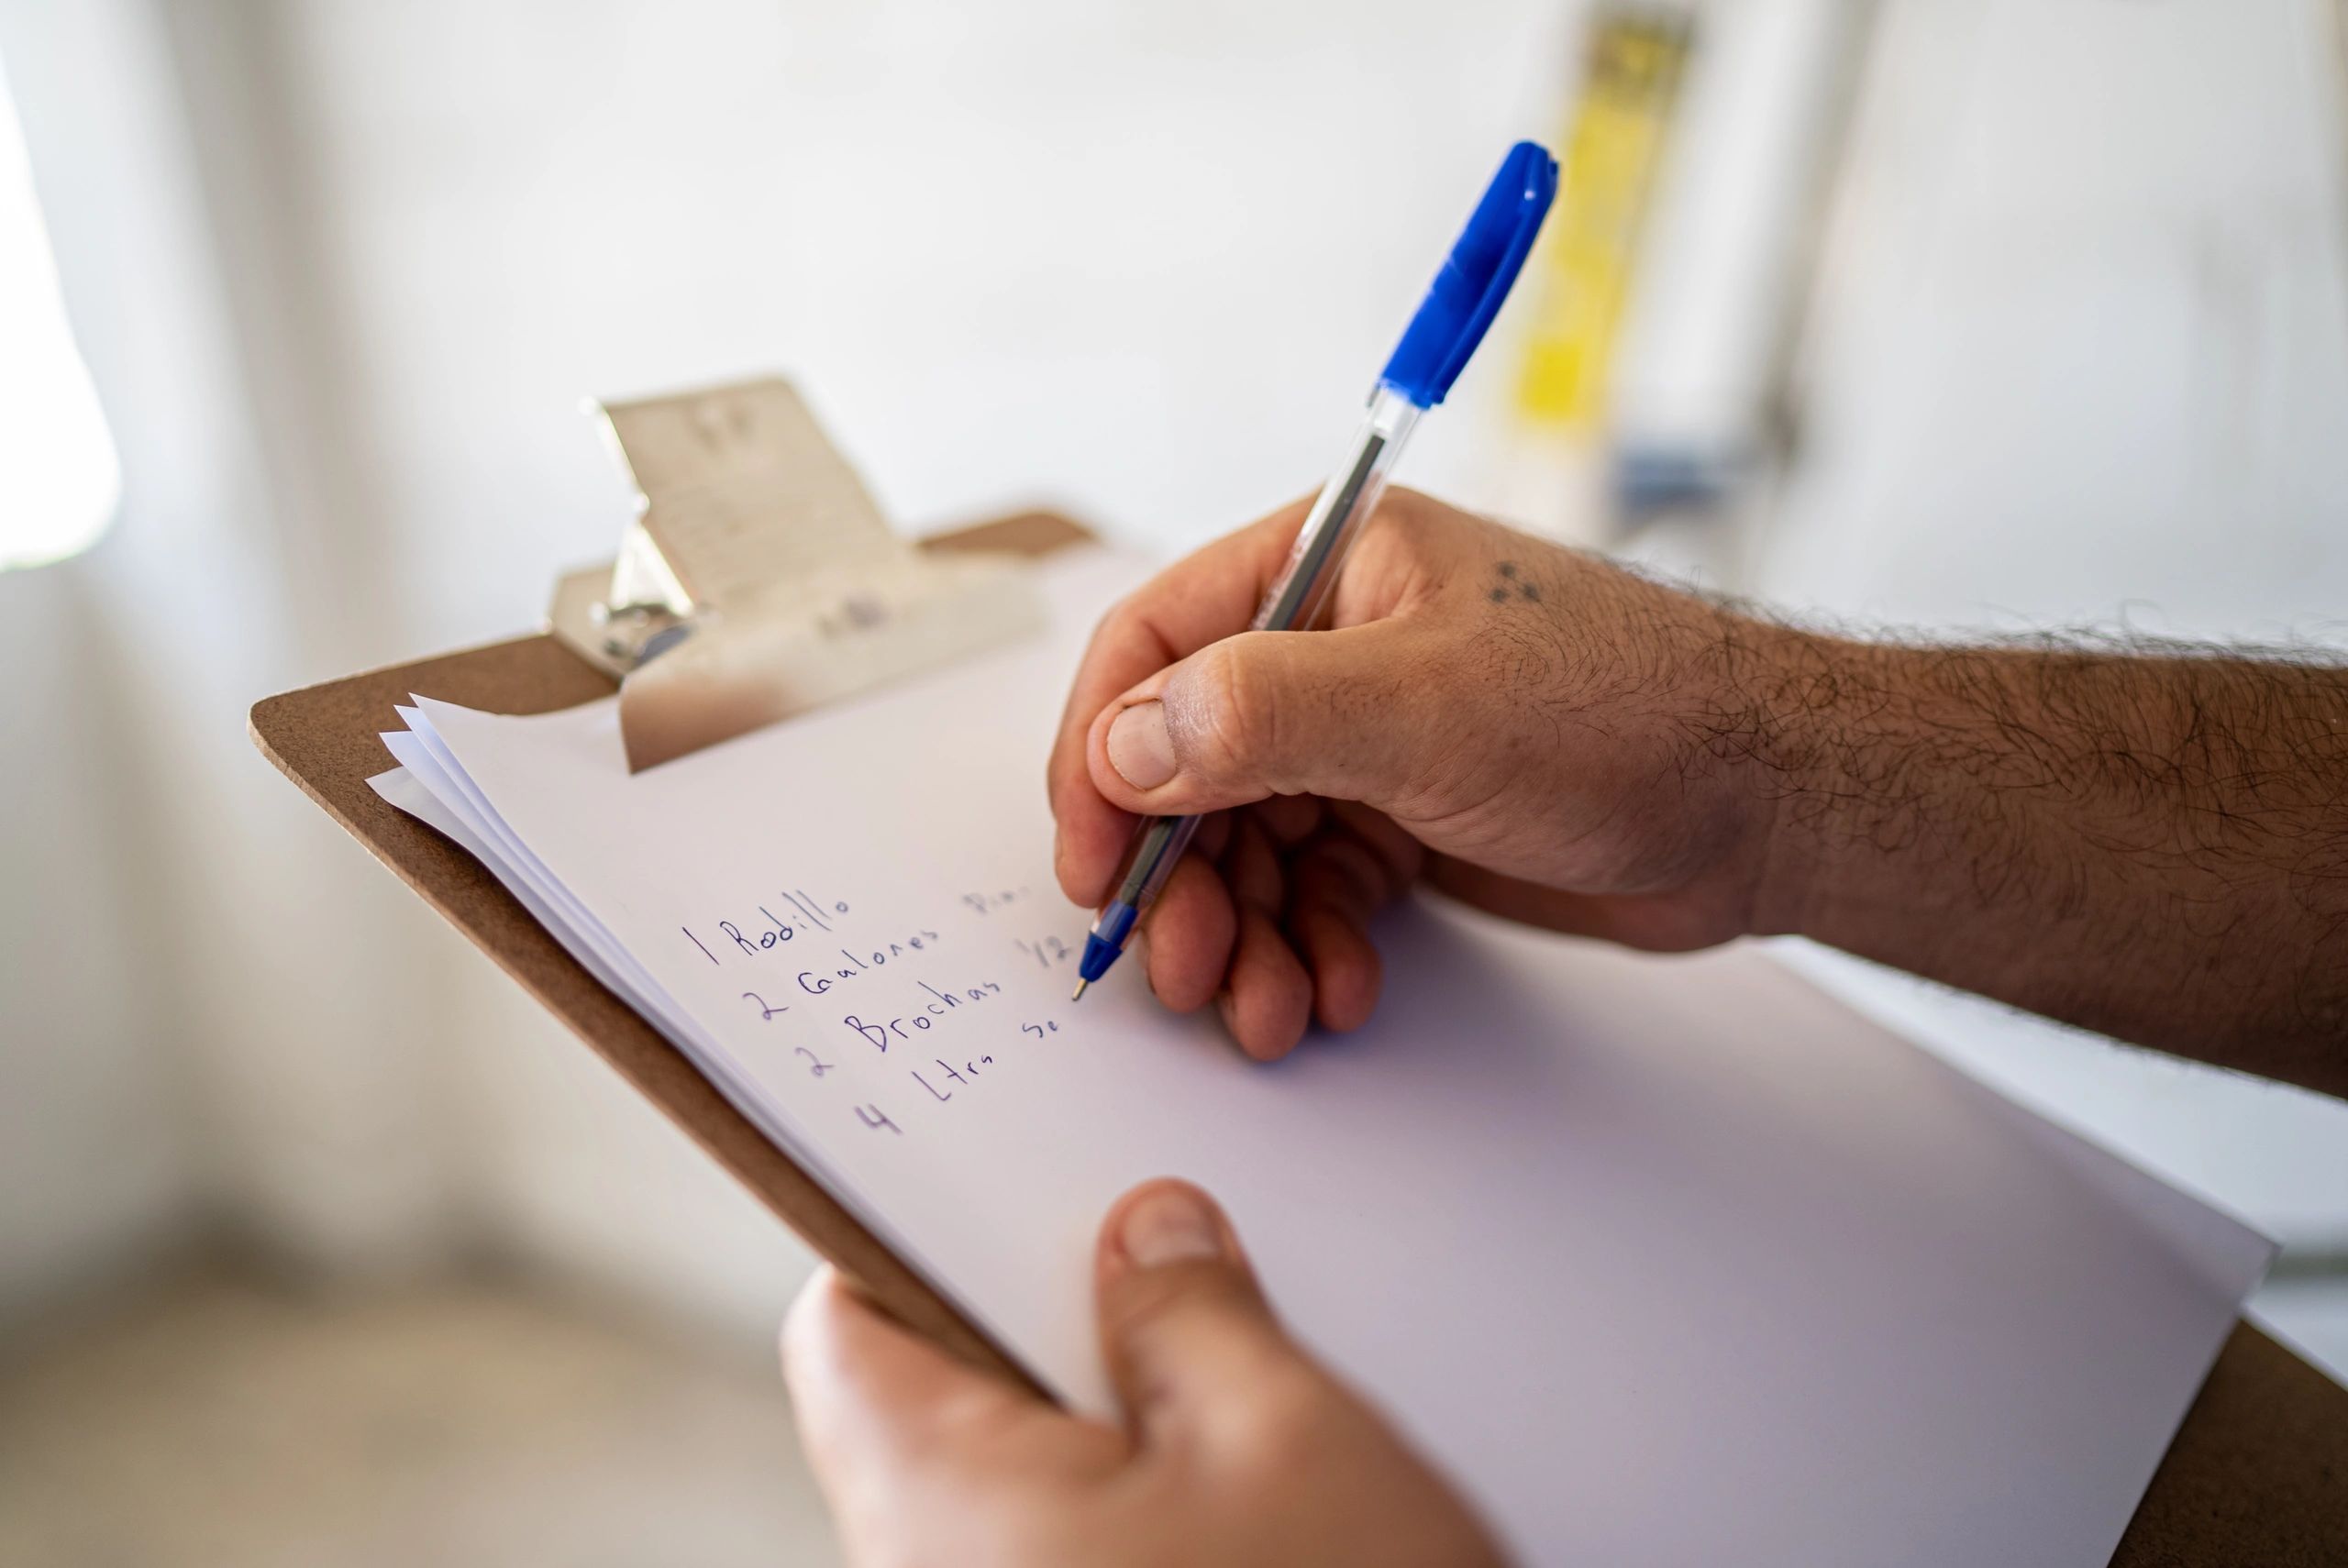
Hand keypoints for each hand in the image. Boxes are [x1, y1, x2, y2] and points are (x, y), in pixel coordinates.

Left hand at [782, 1179, 1503, 1567]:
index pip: (844, 1322)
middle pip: (929, 1391)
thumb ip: (1195, 1310)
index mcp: (934, 1503)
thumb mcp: (1285, 1438)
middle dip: (1045, 1313)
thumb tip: (1151, 1234)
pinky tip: (1232, 1468)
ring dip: (1104, 1405)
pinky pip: (1059, 1543)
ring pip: (1007, 1473)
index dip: (910, 1221)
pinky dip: (1129, 1486)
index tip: (985, 1161)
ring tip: (1220, 1364)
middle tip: (1159, 1260)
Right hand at [1048, 489, 1789, 1058]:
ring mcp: (1372, 735)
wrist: (1776, 804)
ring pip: (1247, 842)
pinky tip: (1336, 990)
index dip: (1101, 757)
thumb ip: (1258, 717)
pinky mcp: (1409, 813)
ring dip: (1242, 933)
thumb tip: (1123, 743)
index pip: (1153, 646)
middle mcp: (1333, 646)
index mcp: (1327, 566)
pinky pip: (1315, 885)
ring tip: (1267, 1010)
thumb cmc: (1632, 712)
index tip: (1091, 866)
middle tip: (1182, 971)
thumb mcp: (1427, 707)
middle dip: (1179, 879)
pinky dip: (1309, 944)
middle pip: (1188, 764)